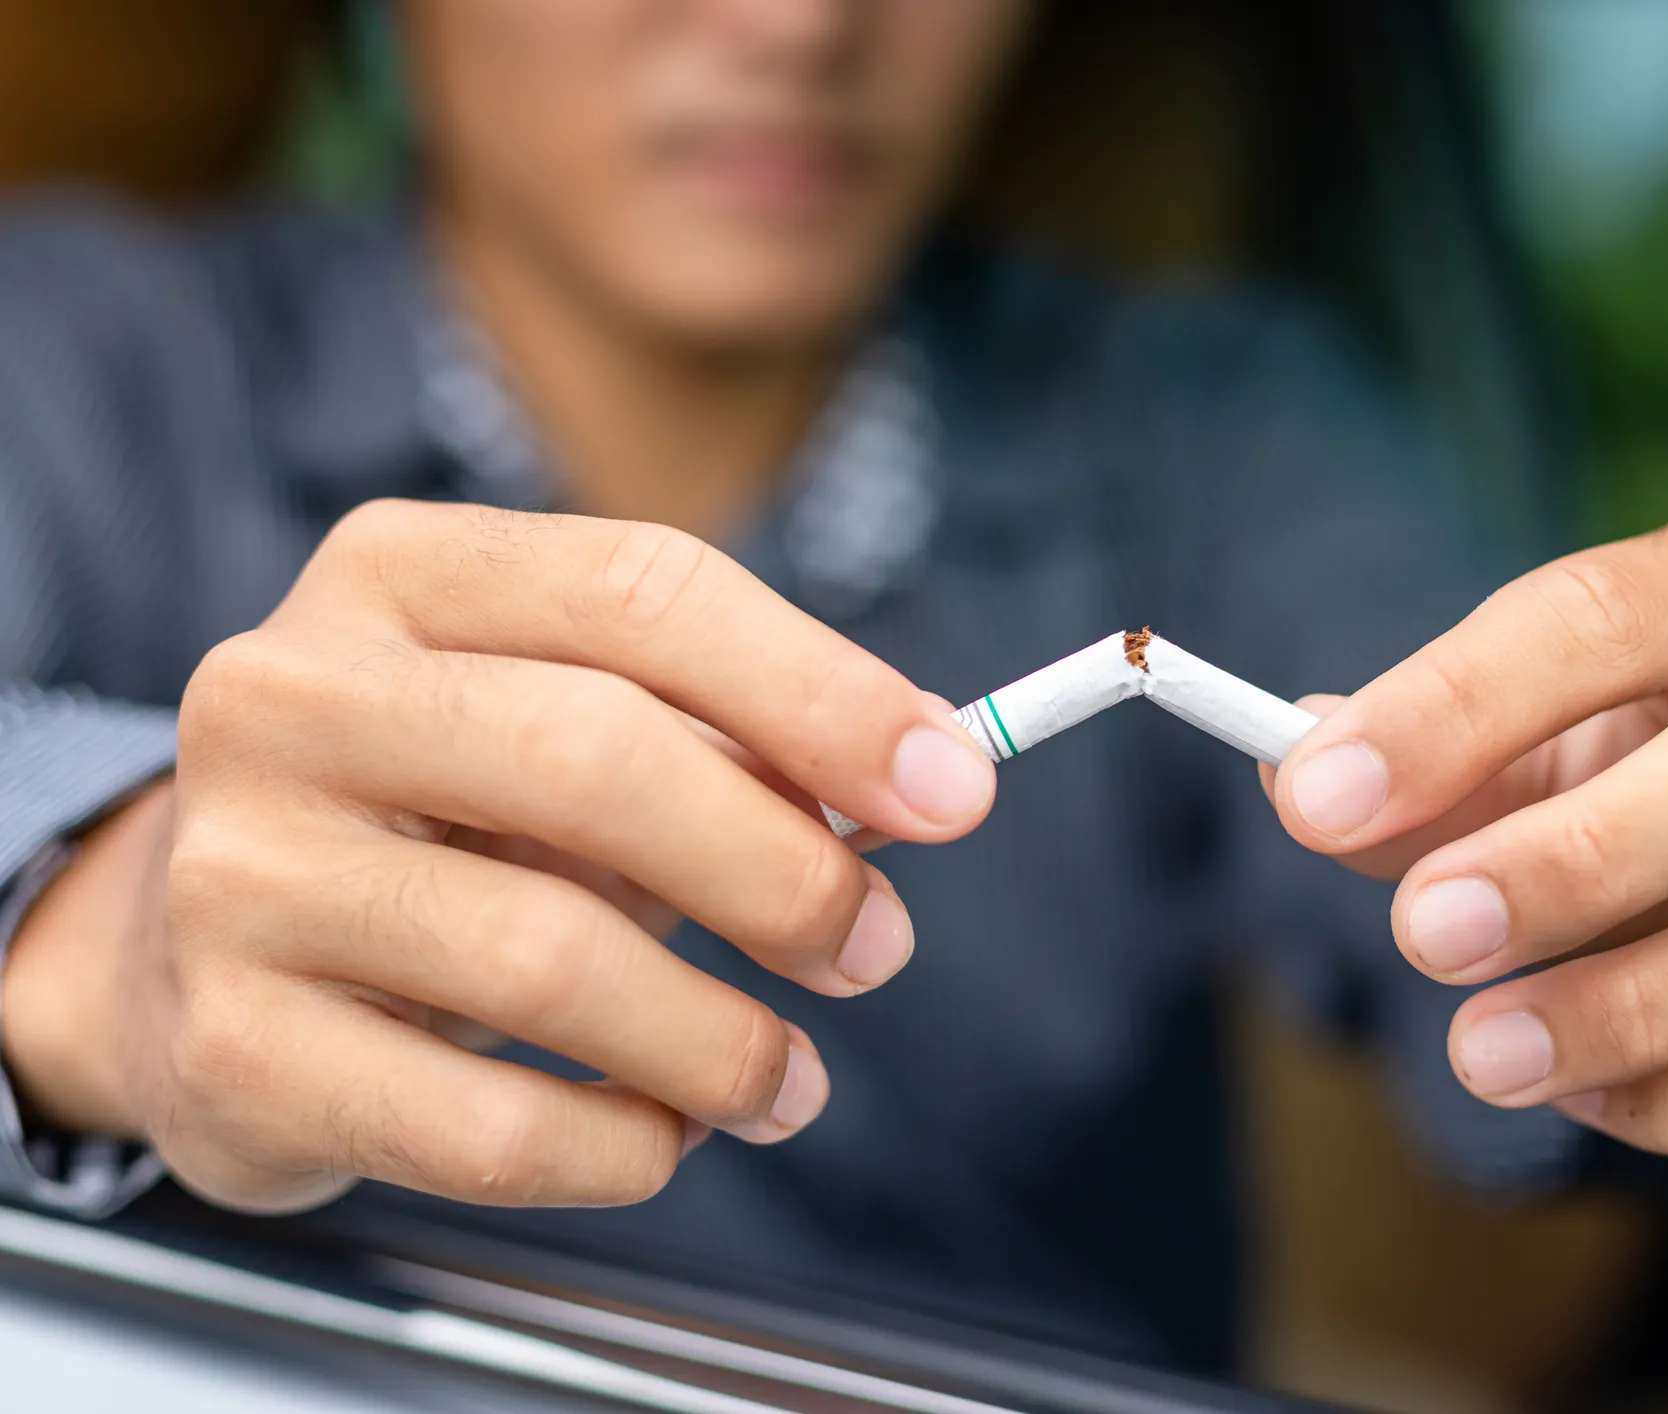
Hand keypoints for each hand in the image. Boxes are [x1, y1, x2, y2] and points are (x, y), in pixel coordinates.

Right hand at [0, 501, 993, 1212]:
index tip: (953, 788)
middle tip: (873, 945)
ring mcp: (239, 870)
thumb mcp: (564, 722)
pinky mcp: (229, 1044)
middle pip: (597, 758)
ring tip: (788, 1077)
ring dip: (719, 1040)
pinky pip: (479, 1125)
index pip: (645, 589)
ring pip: (546, 959)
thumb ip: (727, 734)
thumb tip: (921, 777)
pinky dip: (618, 1147)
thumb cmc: (437, 820)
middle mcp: (292, 696)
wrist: (189, 951)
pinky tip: (664, 1134)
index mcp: (401, 575)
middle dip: (780, 869)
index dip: (824, 693)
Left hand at [1269, 499, 1667, 1157]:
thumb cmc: (1608, 752)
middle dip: (1587, 858)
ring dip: (1643, 1004)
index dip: (1459, 703)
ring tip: (1484, 1052)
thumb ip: (1413, 767)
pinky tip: (1582, 1096)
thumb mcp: (1506, 735)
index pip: (1614, 610)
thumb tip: (1307, 786)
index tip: (1321, 795)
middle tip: (1428, 935)